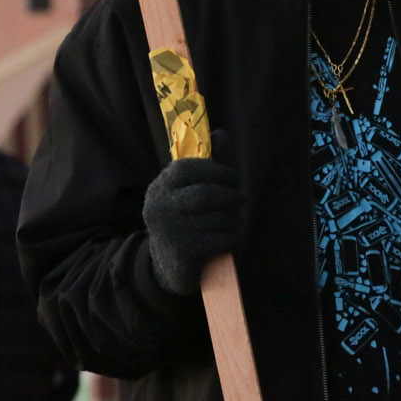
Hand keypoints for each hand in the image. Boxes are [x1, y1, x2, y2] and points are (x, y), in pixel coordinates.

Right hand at [141, 156, 240, 294]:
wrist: (169, 266)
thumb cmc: (187, 219)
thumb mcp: (192, 190)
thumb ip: (208, 163)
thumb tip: (220, 134)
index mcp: (160, 186)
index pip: (187, 168)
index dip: (216, 170)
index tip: (234, 178)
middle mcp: (159, 207)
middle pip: (205, 194)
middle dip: (230, 196)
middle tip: (241, 200)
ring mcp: (168, 230)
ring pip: (215, 218)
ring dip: (234, 219)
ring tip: (236, 221)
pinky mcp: (181, 252)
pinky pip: (218, 239)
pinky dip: (233, 237)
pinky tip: (234, 237)